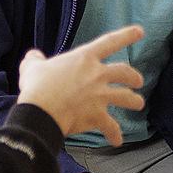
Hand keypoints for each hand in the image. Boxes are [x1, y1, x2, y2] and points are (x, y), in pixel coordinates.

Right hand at [18, 24, 146, 143]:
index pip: (110, 42)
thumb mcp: (32, 66)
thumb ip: (35, 59)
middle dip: (134, 77)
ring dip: (135, 101)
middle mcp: (97, 75)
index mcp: (85, 58)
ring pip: (127, 97)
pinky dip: (115, 135)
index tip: (140, 31)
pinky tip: (117, 141)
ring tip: (139, 104)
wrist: (42, 111)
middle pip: (124, 72)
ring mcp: (101, 96)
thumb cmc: (37, 86)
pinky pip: (111, 127)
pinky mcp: (98, 115)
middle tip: (139, 81)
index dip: (127, 35)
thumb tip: (34, 56)